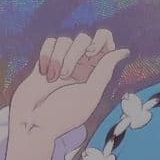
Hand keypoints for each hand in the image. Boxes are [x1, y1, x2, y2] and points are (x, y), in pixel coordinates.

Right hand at [1, 30, 129, 159]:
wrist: (35, 123)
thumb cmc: (64, 113)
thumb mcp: (90, 93)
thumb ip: (105, 70)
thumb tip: (125, 51)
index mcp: (95, 71)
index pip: (105, 38)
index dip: (100, 40)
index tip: (91, 53)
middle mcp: (80, 64)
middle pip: (84, 37)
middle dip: (75, 54)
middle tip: (68, 75)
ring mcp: (62, 61)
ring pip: (65, 39)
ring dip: (58, 59)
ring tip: (53, 80)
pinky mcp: (45, 60)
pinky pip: (49, 42)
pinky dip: (46, 55)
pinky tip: (44, 74)